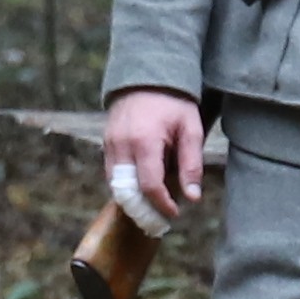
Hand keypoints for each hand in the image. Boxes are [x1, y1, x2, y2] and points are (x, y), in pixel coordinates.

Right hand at [105, 89, 209, 223]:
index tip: (174, 213)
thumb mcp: (190, 129)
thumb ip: (191, 164)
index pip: (149, 185)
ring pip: (115, 186)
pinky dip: (124, 187)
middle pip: (126, 192)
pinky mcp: (106, 143)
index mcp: (144, 141)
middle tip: (158, 223)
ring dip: (132, 202)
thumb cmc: (174, 102)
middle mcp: (122, 145)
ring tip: (151, 211)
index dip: (162, 204)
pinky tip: (140, 191)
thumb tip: (193, 197)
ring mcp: (110, 144)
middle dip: (142, 211)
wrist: (147, 75)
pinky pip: (111, 174)